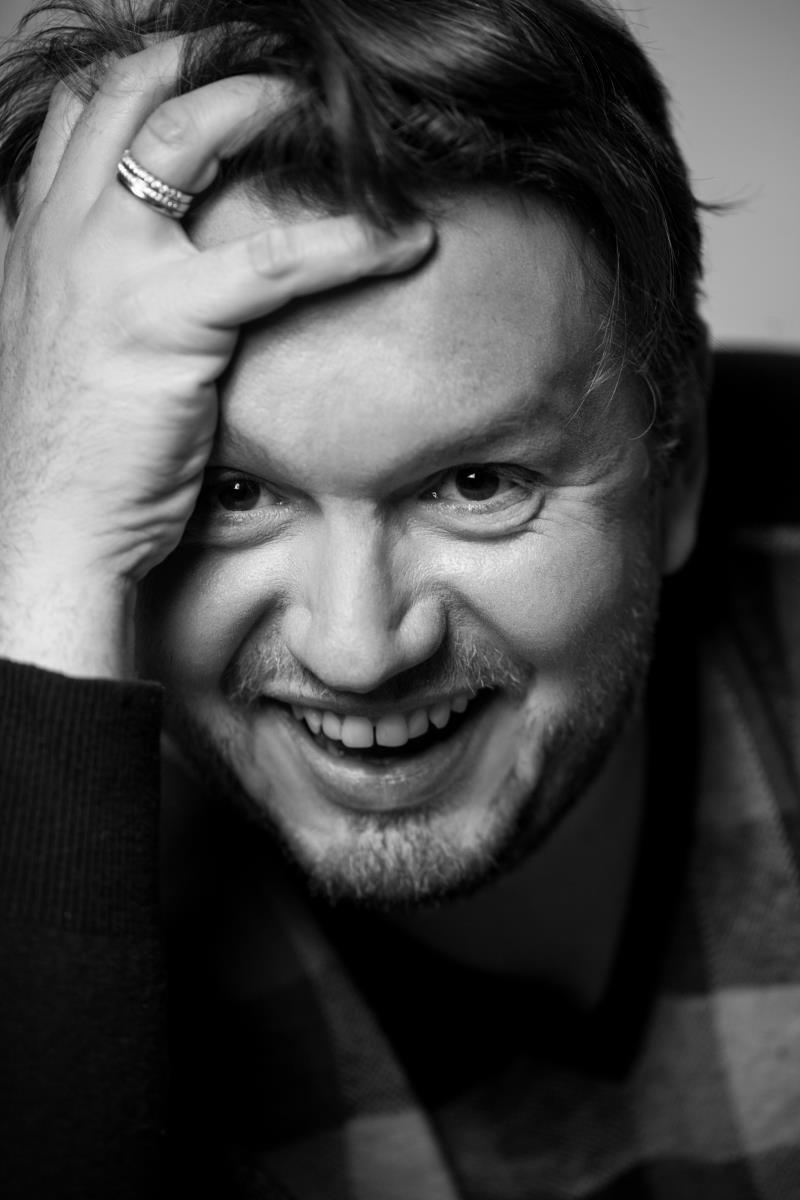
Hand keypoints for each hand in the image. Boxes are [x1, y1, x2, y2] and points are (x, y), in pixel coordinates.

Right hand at [0, 39, 431, 677]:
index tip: (212, 70)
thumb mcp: (59, 344)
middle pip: (131, 93)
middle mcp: (64, 230)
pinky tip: (404, 241)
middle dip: (210, 60)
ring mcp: (108, 266)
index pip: (81, 112)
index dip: (150, 75)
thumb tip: (146, 268)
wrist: (51, 526)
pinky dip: (351, 241)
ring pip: (190, 136)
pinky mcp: (167, 320)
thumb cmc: (69, 452)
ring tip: (340, 117)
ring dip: (270, 107)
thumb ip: (84, 285)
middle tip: (286, 67)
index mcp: (37, 233)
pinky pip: (275, 258)